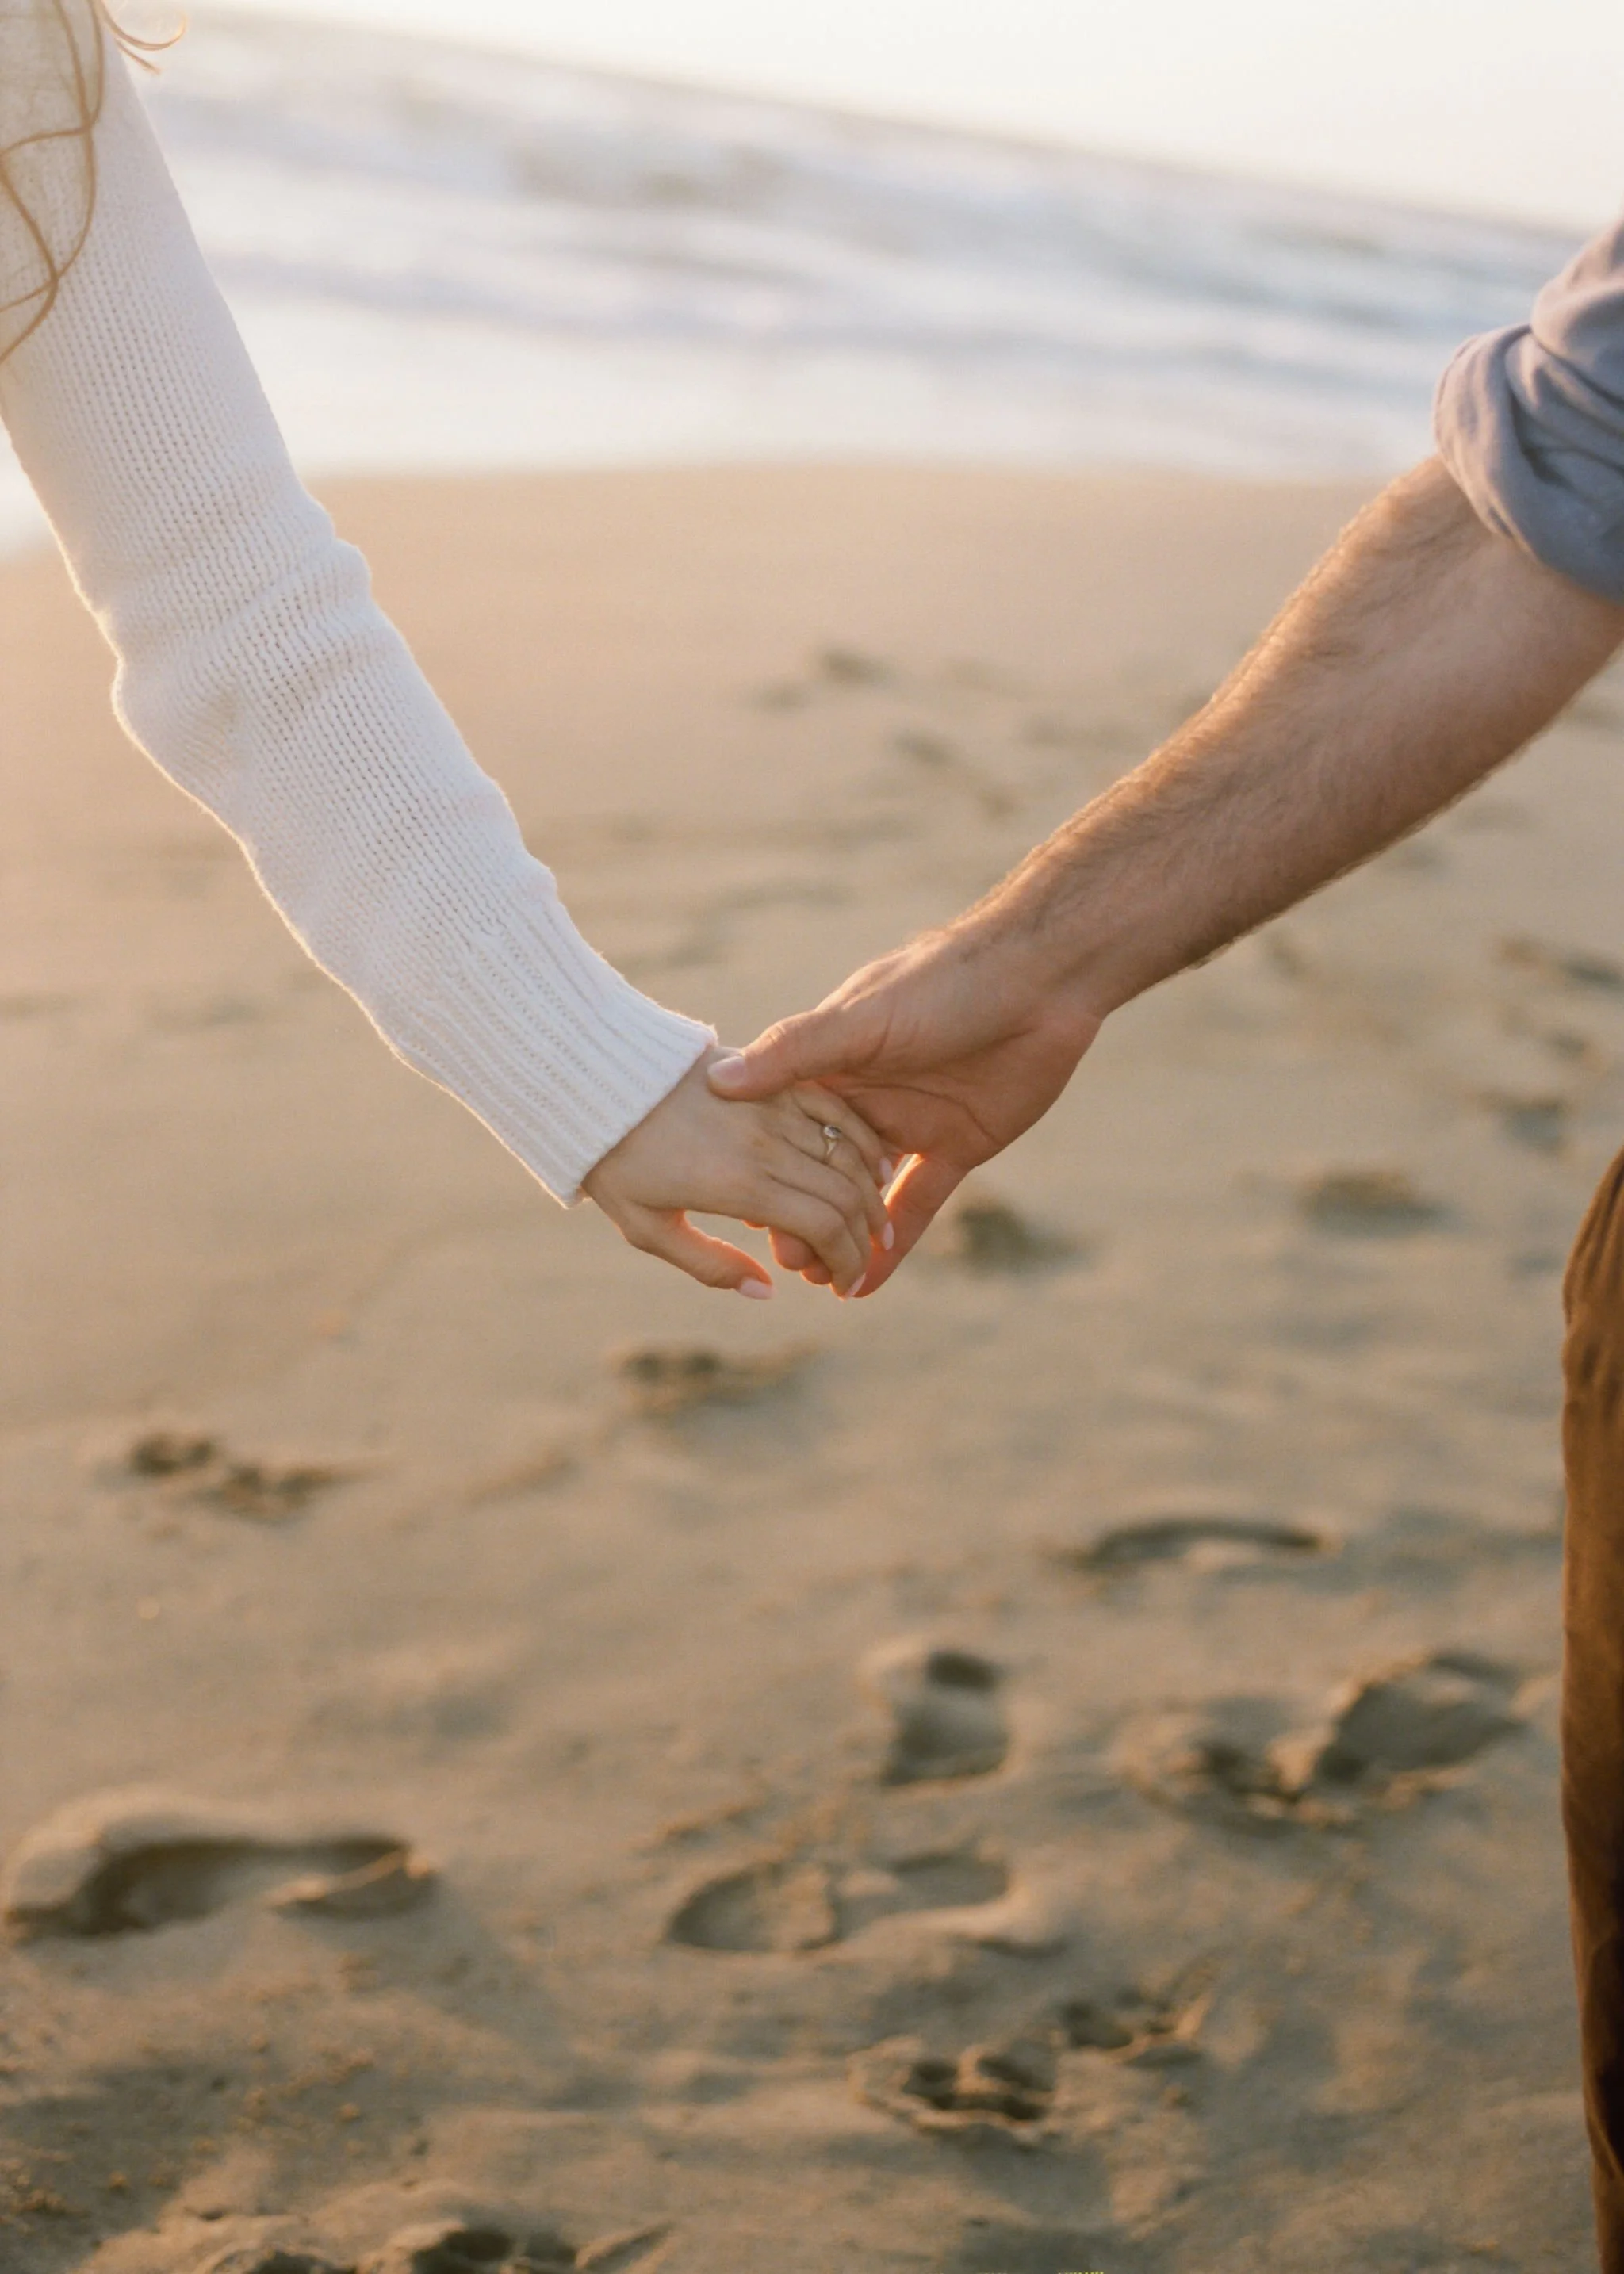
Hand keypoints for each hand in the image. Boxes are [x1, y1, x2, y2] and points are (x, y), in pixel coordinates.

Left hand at [583, 1046, 890, 1295]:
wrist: (596, 1078)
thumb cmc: (616, 1161)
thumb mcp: (648, 1228)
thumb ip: (710, 1264)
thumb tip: (768, 1290)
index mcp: (737, 1184)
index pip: (821, 1228)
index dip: (846, 1261)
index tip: (846, 1285)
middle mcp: (764, 1142)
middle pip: (843, 1195)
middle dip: (864, 1237)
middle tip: (864, 1262)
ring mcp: (772, 1106)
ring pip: (846, 1154)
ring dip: (870, 1194)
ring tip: (876, 1224)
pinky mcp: (773, 1080)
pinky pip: (833, 1110)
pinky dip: (862, 1141)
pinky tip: (875, 1167)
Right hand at [707, 920, 1098, 1294]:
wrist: (1041, 981)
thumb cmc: (945, 983)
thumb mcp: (863, 1017)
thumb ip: (796, 1051)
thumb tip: (718, 1081)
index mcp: (831, 1062)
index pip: (782, 1126)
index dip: (762, 1169)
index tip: (739, 1213)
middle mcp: (864, 1097)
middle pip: (819, 1168)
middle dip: (799, 1214)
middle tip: (785, 1261)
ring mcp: (909, 1125)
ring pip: (863, 1194)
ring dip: (840, 1236)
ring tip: (817, 1281)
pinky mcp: (955, 1147)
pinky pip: (918, 1203)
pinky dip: (895, 1243)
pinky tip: (868, 1284)